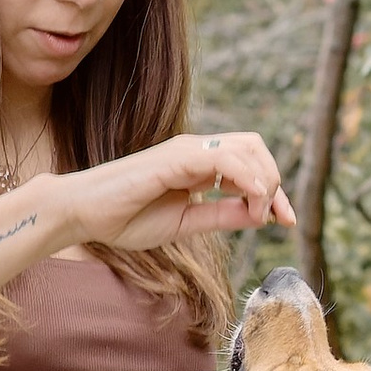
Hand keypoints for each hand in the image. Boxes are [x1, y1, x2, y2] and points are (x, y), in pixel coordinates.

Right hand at [68, 131, 297, 257]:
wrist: (84, 214)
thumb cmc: (126, 218)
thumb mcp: (187, 223)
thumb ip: (222, 216)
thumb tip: (259, 215)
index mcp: (199, 164)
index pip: (250, 161)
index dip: (275, 190)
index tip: (286, 221)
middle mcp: (196, 150)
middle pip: (256, 147)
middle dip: (277, 181)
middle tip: (280, 218)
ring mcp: (185, 151)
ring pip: (246, 148)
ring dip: (265, 180)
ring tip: (261, 213)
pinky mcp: (173, 158)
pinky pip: (221, 158)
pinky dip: (246, 177)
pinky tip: (252, 202)